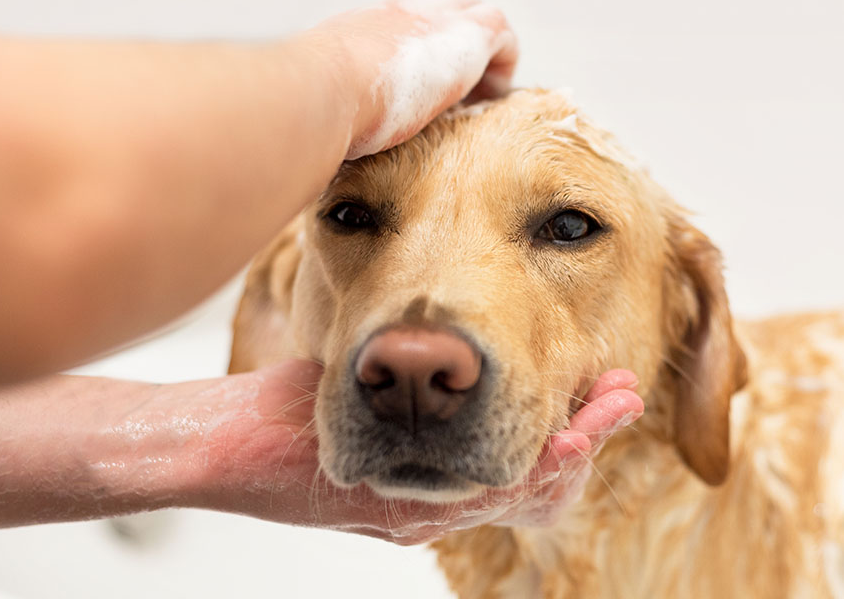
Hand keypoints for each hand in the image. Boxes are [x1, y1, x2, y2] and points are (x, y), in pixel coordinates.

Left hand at [199, 360, 642, 544]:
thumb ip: (410, 370)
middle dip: (588, 434)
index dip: (571, 425)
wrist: (216, 444)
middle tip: (627, 395)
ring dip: (577, 448)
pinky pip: (483, 498)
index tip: (606, 383)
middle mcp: (436, 502)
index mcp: (433, 477)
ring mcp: (422, 512)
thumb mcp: (360, 384)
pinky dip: (535, 468)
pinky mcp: (401, 514)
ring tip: (616, 408)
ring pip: (523, 489)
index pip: (524, 457)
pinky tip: (565, 440)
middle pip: (536, 478)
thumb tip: (446, 331)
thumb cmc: (283, 407)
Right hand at [297, 0, 518, 158]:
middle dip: (463, 40)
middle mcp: (406, 14)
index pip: (409, 21)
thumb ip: (337, 107)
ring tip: (480, 98)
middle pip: (451, 3)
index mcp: (371, 26)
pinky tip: (487, 100)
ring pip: (481, 14)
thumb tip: (328, 138)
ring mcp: (439, 20)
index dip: (426, 47)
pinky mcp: (469, 37)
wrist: (326, 89)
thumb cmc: (318, 104)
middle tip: (462, 88)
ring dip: (486, 55)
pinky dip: (503, 67)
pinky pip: (503, 37)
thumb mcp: (326, 97)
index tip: (427, 84)